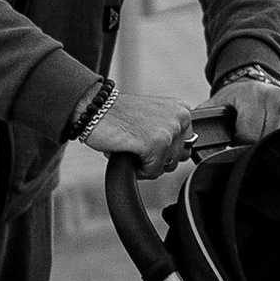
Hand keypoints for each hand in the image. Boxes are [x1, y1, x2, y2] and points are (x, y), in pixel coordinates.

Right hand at [82, 87, 198, 169]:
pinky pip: (152, 172)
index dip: (163, 151)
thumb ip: (170, 133)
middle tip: (136, 142)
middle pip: (177, 159)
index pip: (186, 147)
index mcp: (182, 110)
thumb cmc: (118, 116)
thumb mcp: (154, 118)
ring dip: (145, 162)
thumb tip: (179, 156)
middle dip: (154, 158)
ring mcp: (170, 130)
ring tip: (131, 144)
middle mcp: (181, 117)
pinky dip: (137, 168)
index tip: (146, 139)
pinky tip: (127, 150)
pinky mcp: (157, 143)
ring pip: (165, 167)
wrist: (93, 108)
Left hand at [210, 74, 279, 142]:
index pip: (250, 136)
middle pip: (266, 139)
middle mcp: (275, 96)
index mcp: (253, 95)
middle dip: (255, 143)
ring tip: (261, 131)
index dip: (241, 142)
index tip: (238, 137)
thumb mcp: (215, 107)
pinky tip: (275, 128)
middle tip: (249, 135)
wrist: (256, 82)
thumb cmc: (234, 101)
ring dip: (270, 141)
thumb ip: (204, 122)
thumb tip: (192, 142)